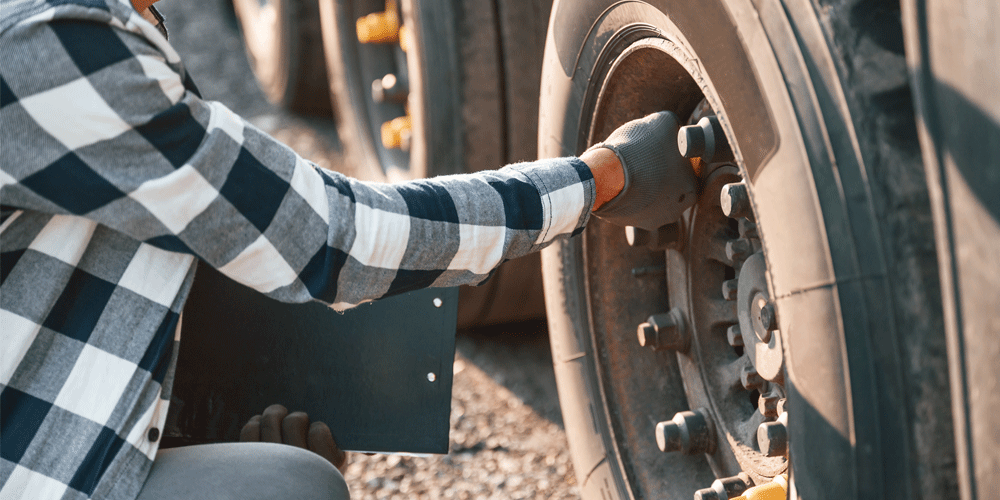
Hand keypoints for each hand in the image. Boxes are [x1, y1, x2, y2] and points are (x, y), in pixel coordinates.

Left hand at [240, 404, 347, 472]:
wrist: (288, 495)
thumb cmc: (312, 479)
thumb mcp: (333, 467)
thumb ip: (336, 445)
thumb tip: (343, 431)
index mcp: (323, 468)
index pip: (319, 431)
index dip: (317, 427)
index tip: (316, 435)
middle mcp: (294, 468)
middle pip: (294, 421)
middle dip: (296, 418)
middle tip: (297, 423)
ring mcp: (268, 465)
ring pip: (270, 420)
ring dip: (275, 414)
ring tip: (279, 418)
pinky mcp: (248, 462)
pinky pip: (251, 429)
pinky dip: (257, 423)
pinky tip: (263, 429)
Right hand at [585, 111, 697, 230]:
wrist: (607, 174)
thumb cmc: (641, 149)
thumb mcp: (664, 122)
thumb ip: (675, 127)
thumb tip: (674, 128)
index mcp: (691, 189)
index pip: (689, 173)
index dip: (677, 159)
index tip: (664, 150)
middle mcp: (675, 211)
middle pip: (671, 189)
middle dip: (661, 175)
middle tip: (647, 160)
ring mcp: (650, 220)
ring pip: (651, 200)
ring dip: (645, 187)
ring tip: (632, 170)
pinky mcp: (627, 224)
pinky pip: (631, 207)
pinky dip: (628, 196)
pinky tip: (620, 182)